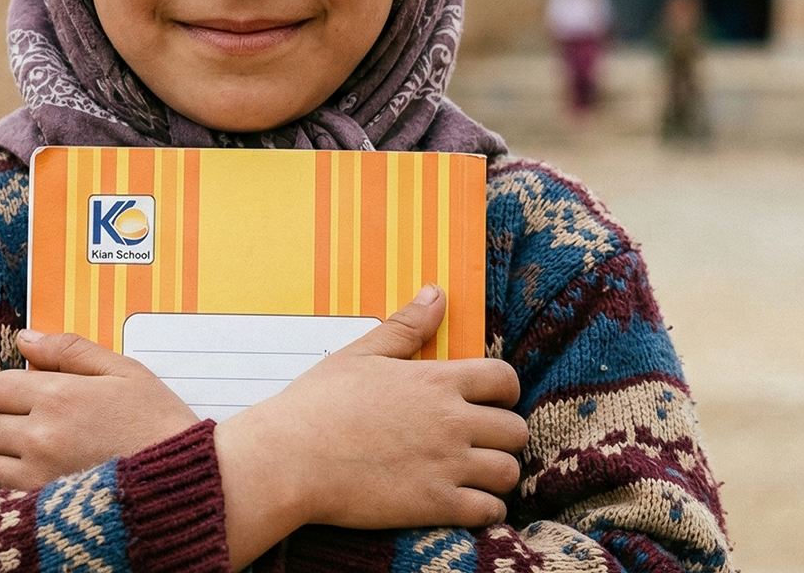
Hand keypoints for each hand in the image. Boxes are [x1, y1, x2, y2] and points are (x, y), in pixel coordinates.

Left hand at [0, 329, 198, 489]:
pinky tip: (50, 479)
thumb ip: (69, 350)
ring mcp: (40, 478)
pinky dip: (19, 487)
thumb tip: (25, 338)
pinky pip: (7, 496)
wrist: (188, 481)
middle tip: (45, 427)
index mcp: (57, 396)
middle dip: (11, 423)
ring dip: (12, 459)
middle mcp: (41, 437)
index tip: (35, 397)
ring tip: (48, 456)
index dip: (14, 390)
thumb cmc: (160, 423)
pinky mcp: (47, 510)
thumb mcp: (123, 371)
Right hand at [215, 285, 527, 568]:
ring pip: (508, 471)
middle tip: (476, 439)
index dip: (503, 390)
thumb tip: (437, 293)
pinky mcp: (436, 505)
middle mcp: (451, 421)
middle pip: (515, 429)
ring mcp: (446, 465)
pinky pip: (490, 510)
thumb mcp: (359, 354)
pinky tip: (462, 500)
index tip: (486, 400)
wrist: (289, 459)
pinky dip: (484, 507)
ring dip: (496, 472)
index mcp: (434, 380)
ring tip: (472, 471)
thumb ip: (406, 326)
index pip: (504, 379)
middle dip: (501, 434)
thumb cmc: (318, 404)